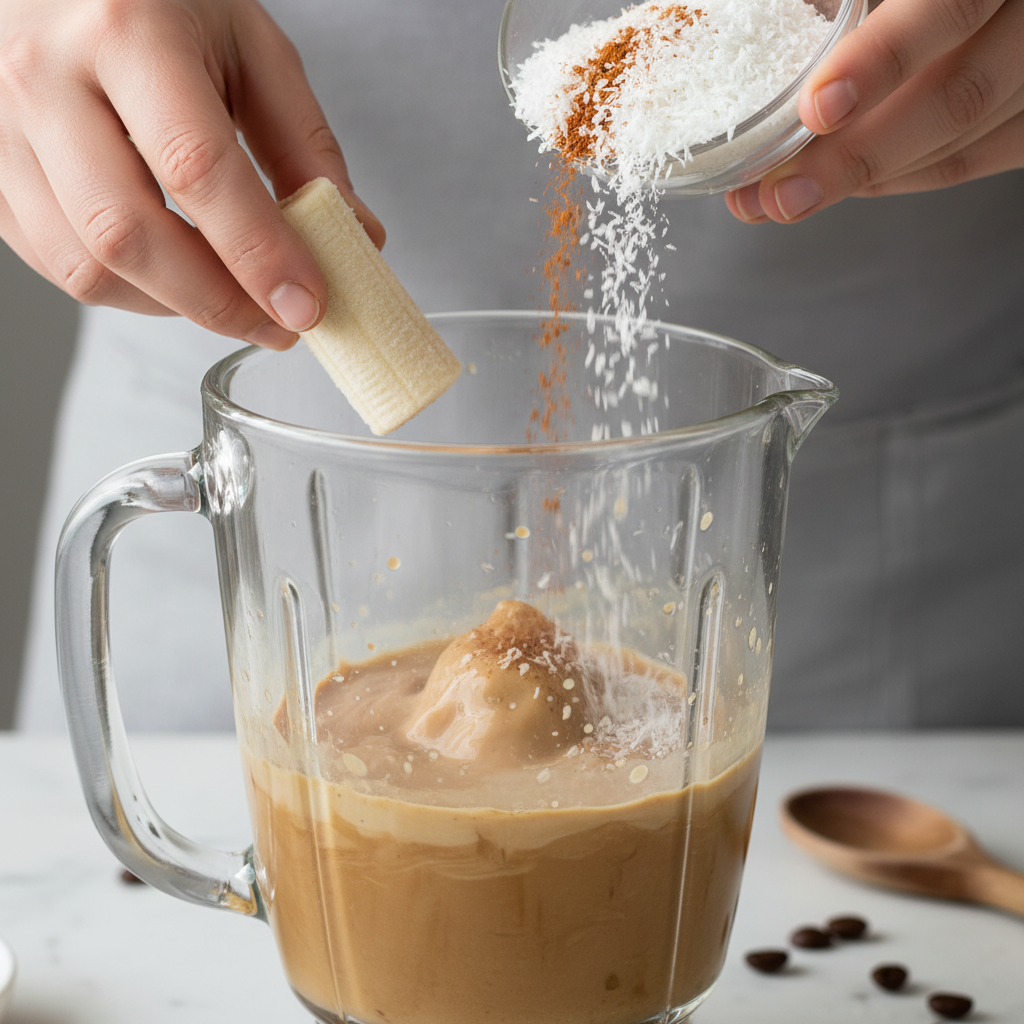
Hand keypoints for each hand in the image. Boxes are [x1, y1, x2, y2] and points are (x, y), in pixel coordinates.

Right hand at [0, 0, 384, 347]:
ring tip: (231, 300)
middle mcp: (44, 76)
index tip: (305, 305)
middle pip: (128, 233)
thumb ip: (304, 146)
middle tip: (277, 324)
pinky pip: (54, 264)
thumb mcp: (250, 47)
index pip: (197, 169)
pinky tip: (171, 276)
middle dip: (217, 302)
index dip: (257, 254)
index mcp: (126, 29)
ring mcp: (1, 127)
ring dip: (172, 306)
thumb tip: (355, 238)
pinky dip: (125, 290)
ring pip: (84, 265)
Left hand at [725, 0, 1023, 222]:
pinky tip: (846, 185)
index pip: (948, 8)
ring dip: (865, 180)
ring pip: (962, 139)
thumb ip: (841, 3)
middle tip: (782, 194)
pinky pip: (973, 157)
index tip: (816, 108)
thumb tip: (759, 26)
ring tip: (781, 199)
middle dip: (857, 157)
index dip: (882, 59)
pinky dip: (900, 177)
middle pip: (958, 95)